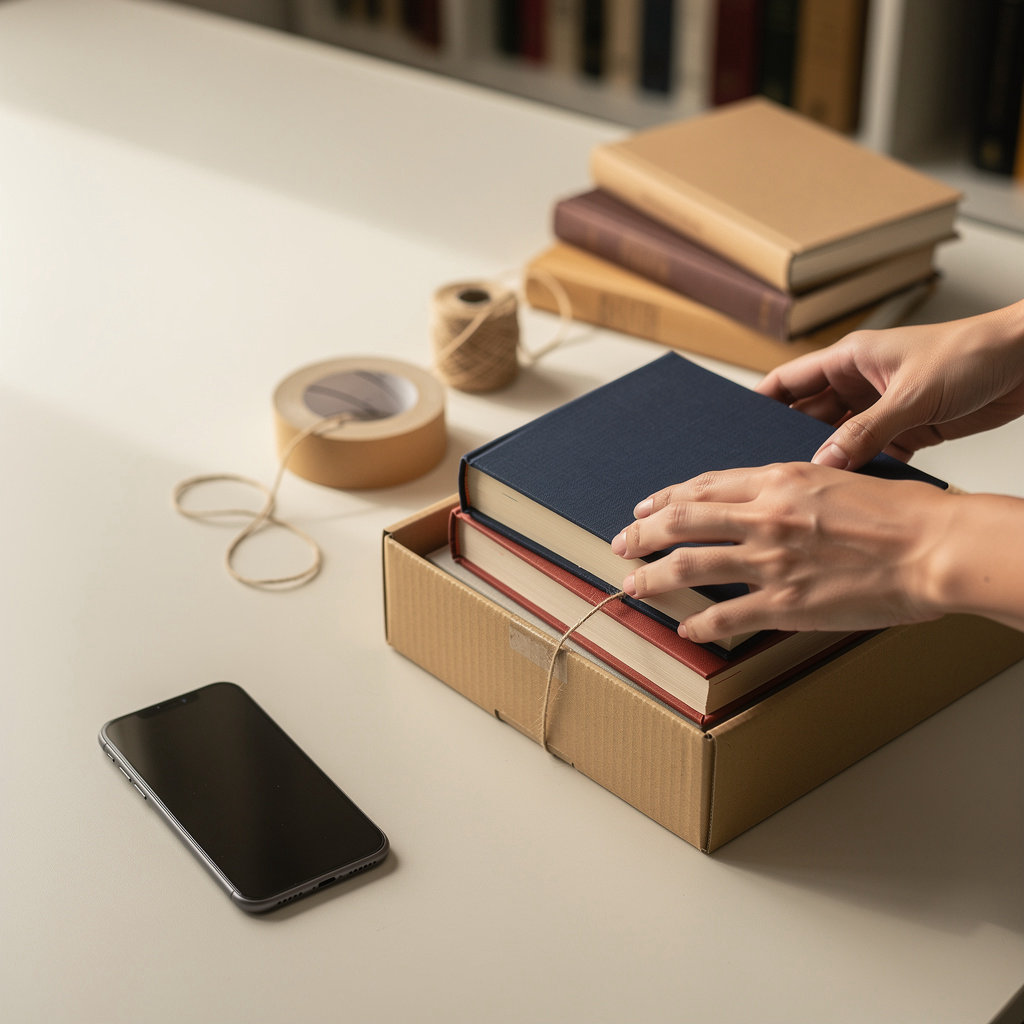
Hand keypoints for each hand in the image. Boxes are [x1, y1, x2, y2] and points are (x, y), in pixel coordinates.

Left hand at [611, 463, 954, 643]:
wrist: (934, 547)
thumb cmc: (901, 514)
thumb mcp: (837, 479)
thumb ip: (791, 489)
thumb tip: (763, 501)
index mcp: (779, 482)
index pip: (704, 486)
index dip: (666, 498)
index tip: (646, 507)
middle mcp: (765, 517)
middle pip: (682, 522)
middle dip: (642, 534)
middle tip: (621, 542)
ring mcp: (771, 561)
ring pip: (689, 566)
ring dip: (652, 576)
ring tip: (632, 583)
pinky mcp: (785, 604)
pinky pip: (726, 617)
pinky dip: (699, 624)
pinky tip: (686, 628)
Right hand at [757, 300, 1023, 469]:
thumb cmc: (974, 353)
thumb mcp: (912, 394)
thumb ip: (867, 431)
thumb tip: (825, 463)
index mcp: (850, 359)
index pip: (788, 381)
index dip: (760, 403)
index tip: (736, 429)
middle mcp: (861, 383)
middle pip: (808, 416)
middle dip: (789, 441)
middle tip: (767, 470)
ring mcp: (884, 408)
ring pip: (840, 440)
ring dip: (831, 462)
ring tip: (808, 488)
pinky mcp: (910, 430)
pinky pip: (875, 456)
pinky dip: (865, 472)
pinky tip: (854, 491)